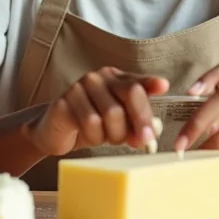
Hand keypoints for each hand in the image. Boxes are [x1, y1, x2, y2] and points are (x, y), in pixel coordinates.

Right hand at [21, 67, 168, 156]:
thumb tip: (151, 132)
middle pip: (130, 94)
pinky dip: (94, 137)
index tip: (163, 86)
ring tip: (105, 138)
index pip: (137, 82)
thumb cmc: (92, 125)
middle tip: (143, 141)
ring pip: (111, 114)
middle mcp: (99, 77)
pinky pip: (90, 122)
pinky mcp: (65, 100)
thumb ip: (135, 122)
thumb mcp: (118, 123)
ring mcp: (81, 86)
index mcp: (115, 78)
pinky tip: (88, 136)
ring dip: (113, 135)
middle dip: (140, 121)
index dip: (151, 84)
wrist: (55, 132)